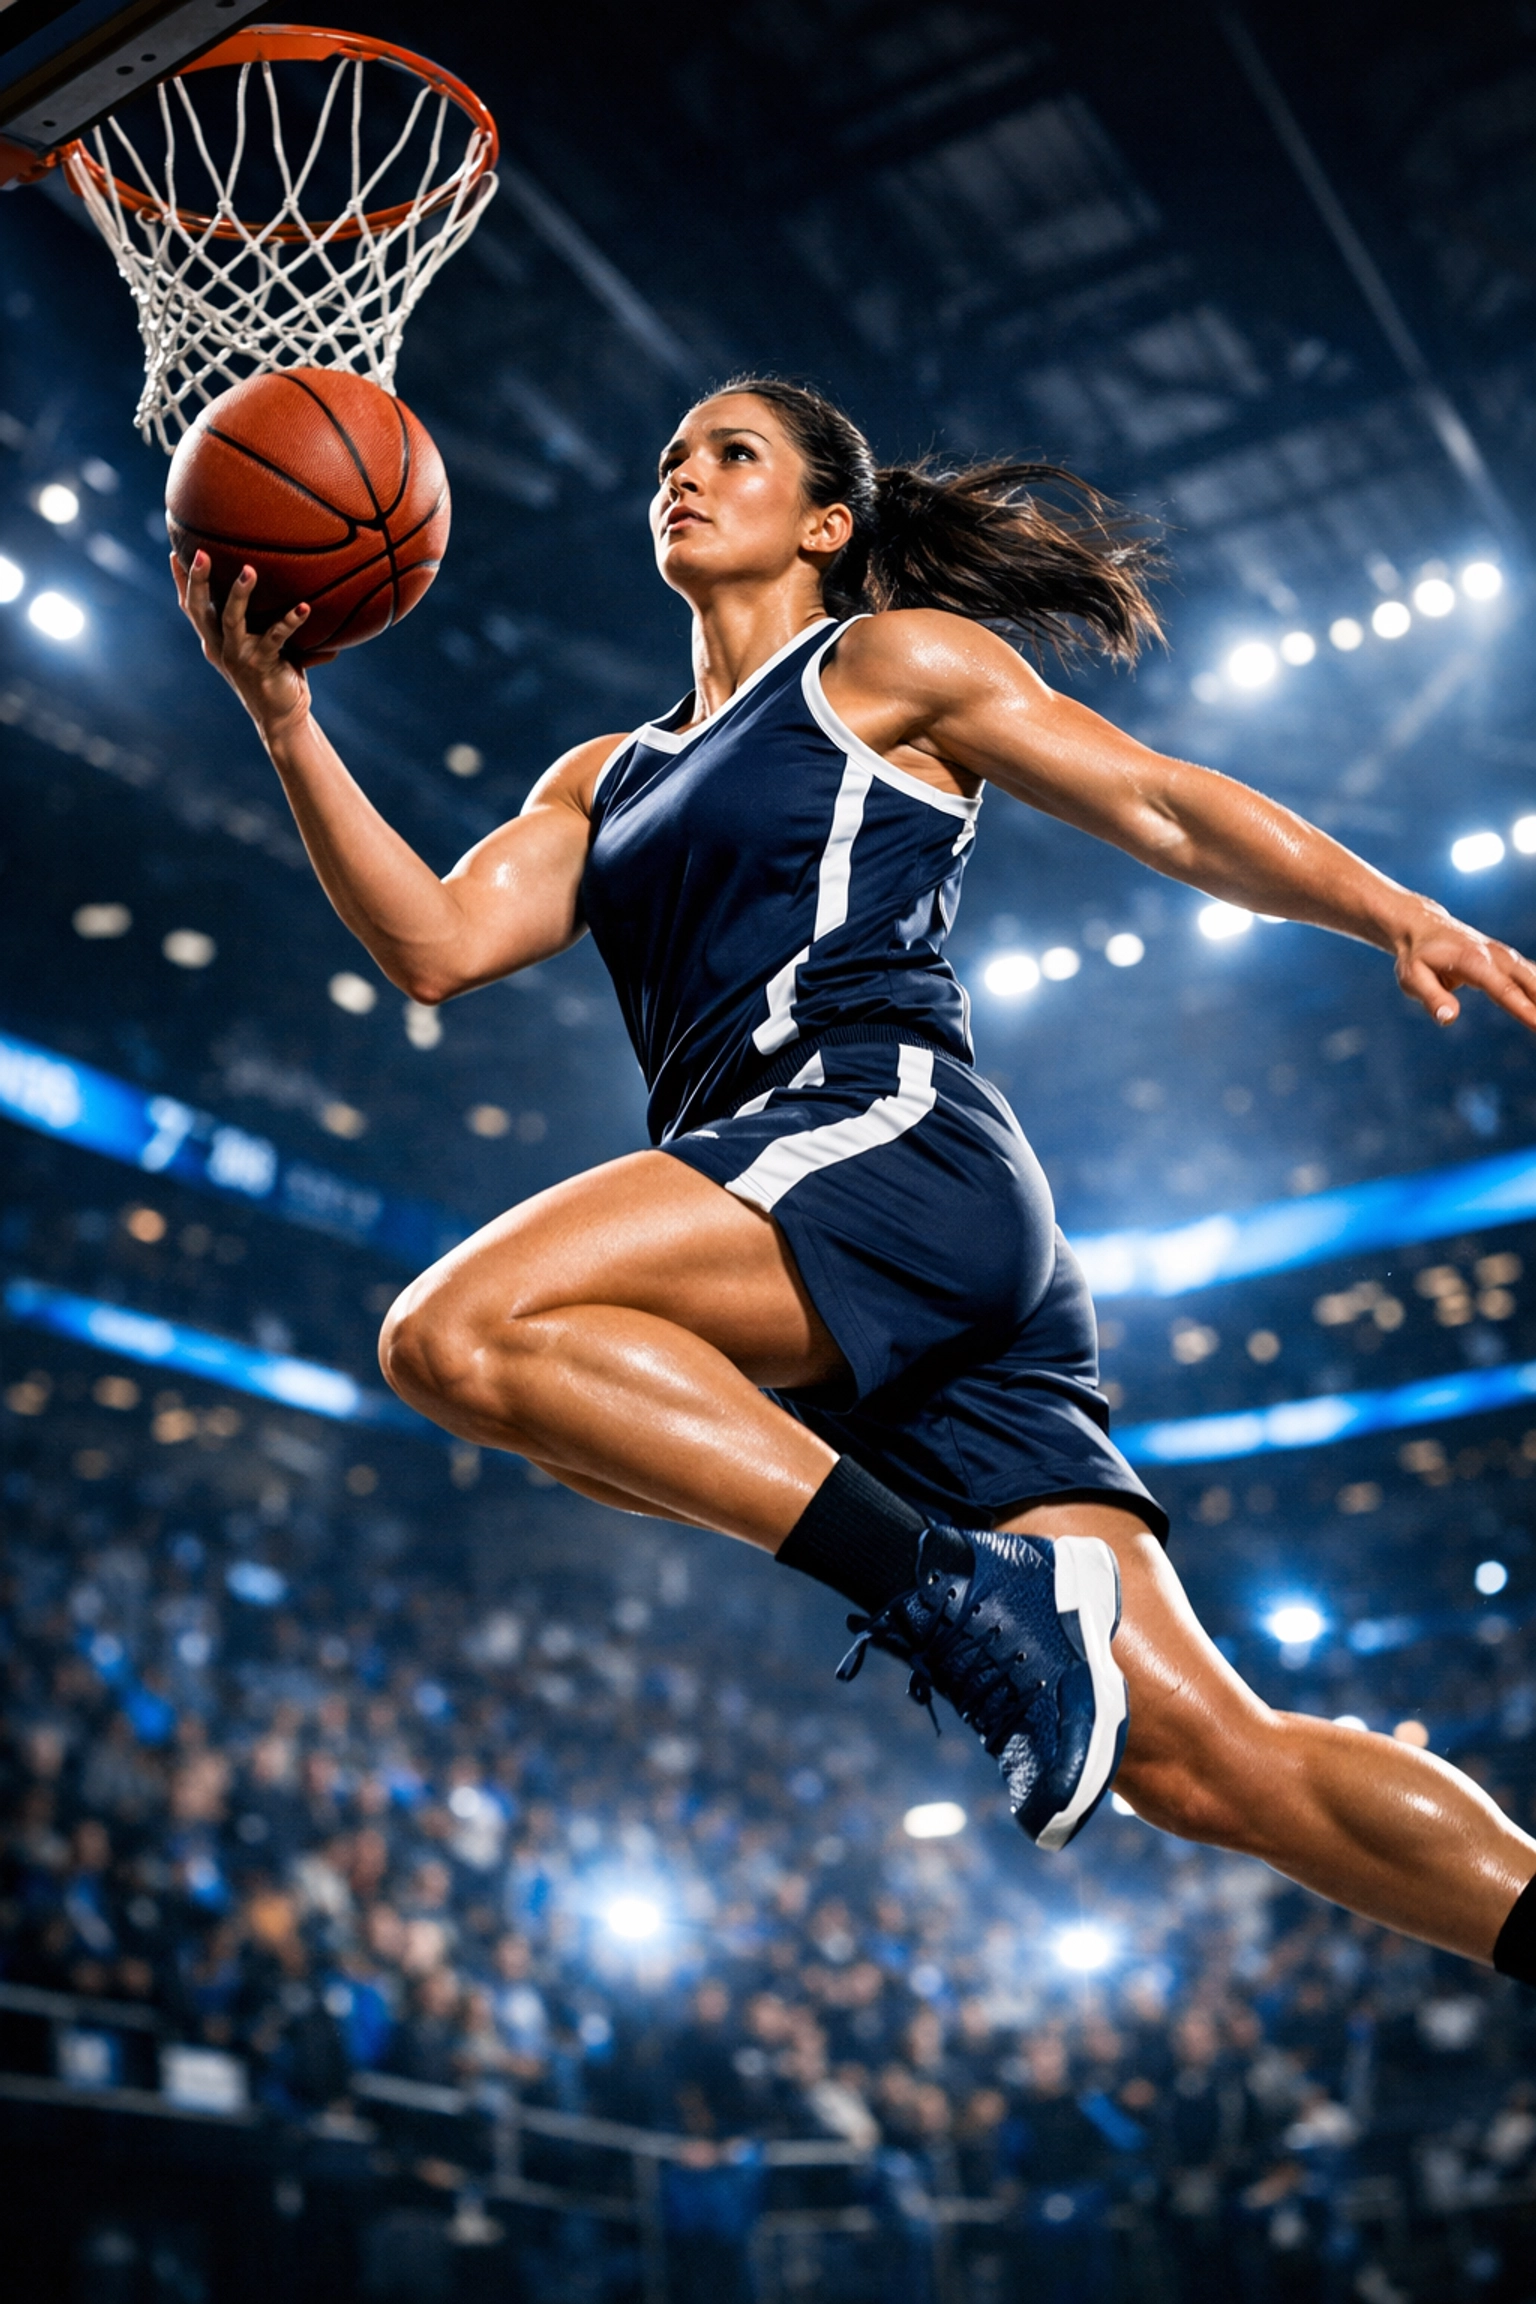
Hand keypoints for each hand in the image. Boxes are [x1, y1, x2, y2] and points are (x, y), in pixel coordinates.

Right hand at [170, 551, 336, 740]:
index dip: (182, 582)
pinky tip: (304, 608)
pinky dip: (291, 621)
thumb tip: (272, 579)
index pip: (192, 608)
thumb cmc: (272, 672)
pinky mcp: (262, 665)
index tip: (176, 552)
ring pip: (232, 620)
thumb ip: (254, 619)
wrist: (282, 716)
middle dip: (198, 580)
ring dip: (239, 594)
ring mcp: (239, 657)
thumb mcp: (256, 643)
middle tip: (201, 552)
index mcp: (214, 641)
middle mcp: (220, 647)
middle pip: (200, 610)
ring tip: (249, 571)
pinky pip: (276, 637)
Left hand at [1394, 900, 1535, 1031]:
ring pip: (1534, 976)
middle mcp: (1496, 956)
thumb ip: (1432, 997)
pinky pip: (1531, 974)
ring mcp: (1504, 956)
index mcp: (1474, 961)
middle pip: (1529, 982)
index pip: (1505, 990)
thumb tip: (1449, 1018)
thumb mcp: (1412, 977)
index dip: (1524, 1009)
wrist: (1423, 927)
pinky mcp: (1507, 959)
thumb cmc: (1417, 956)